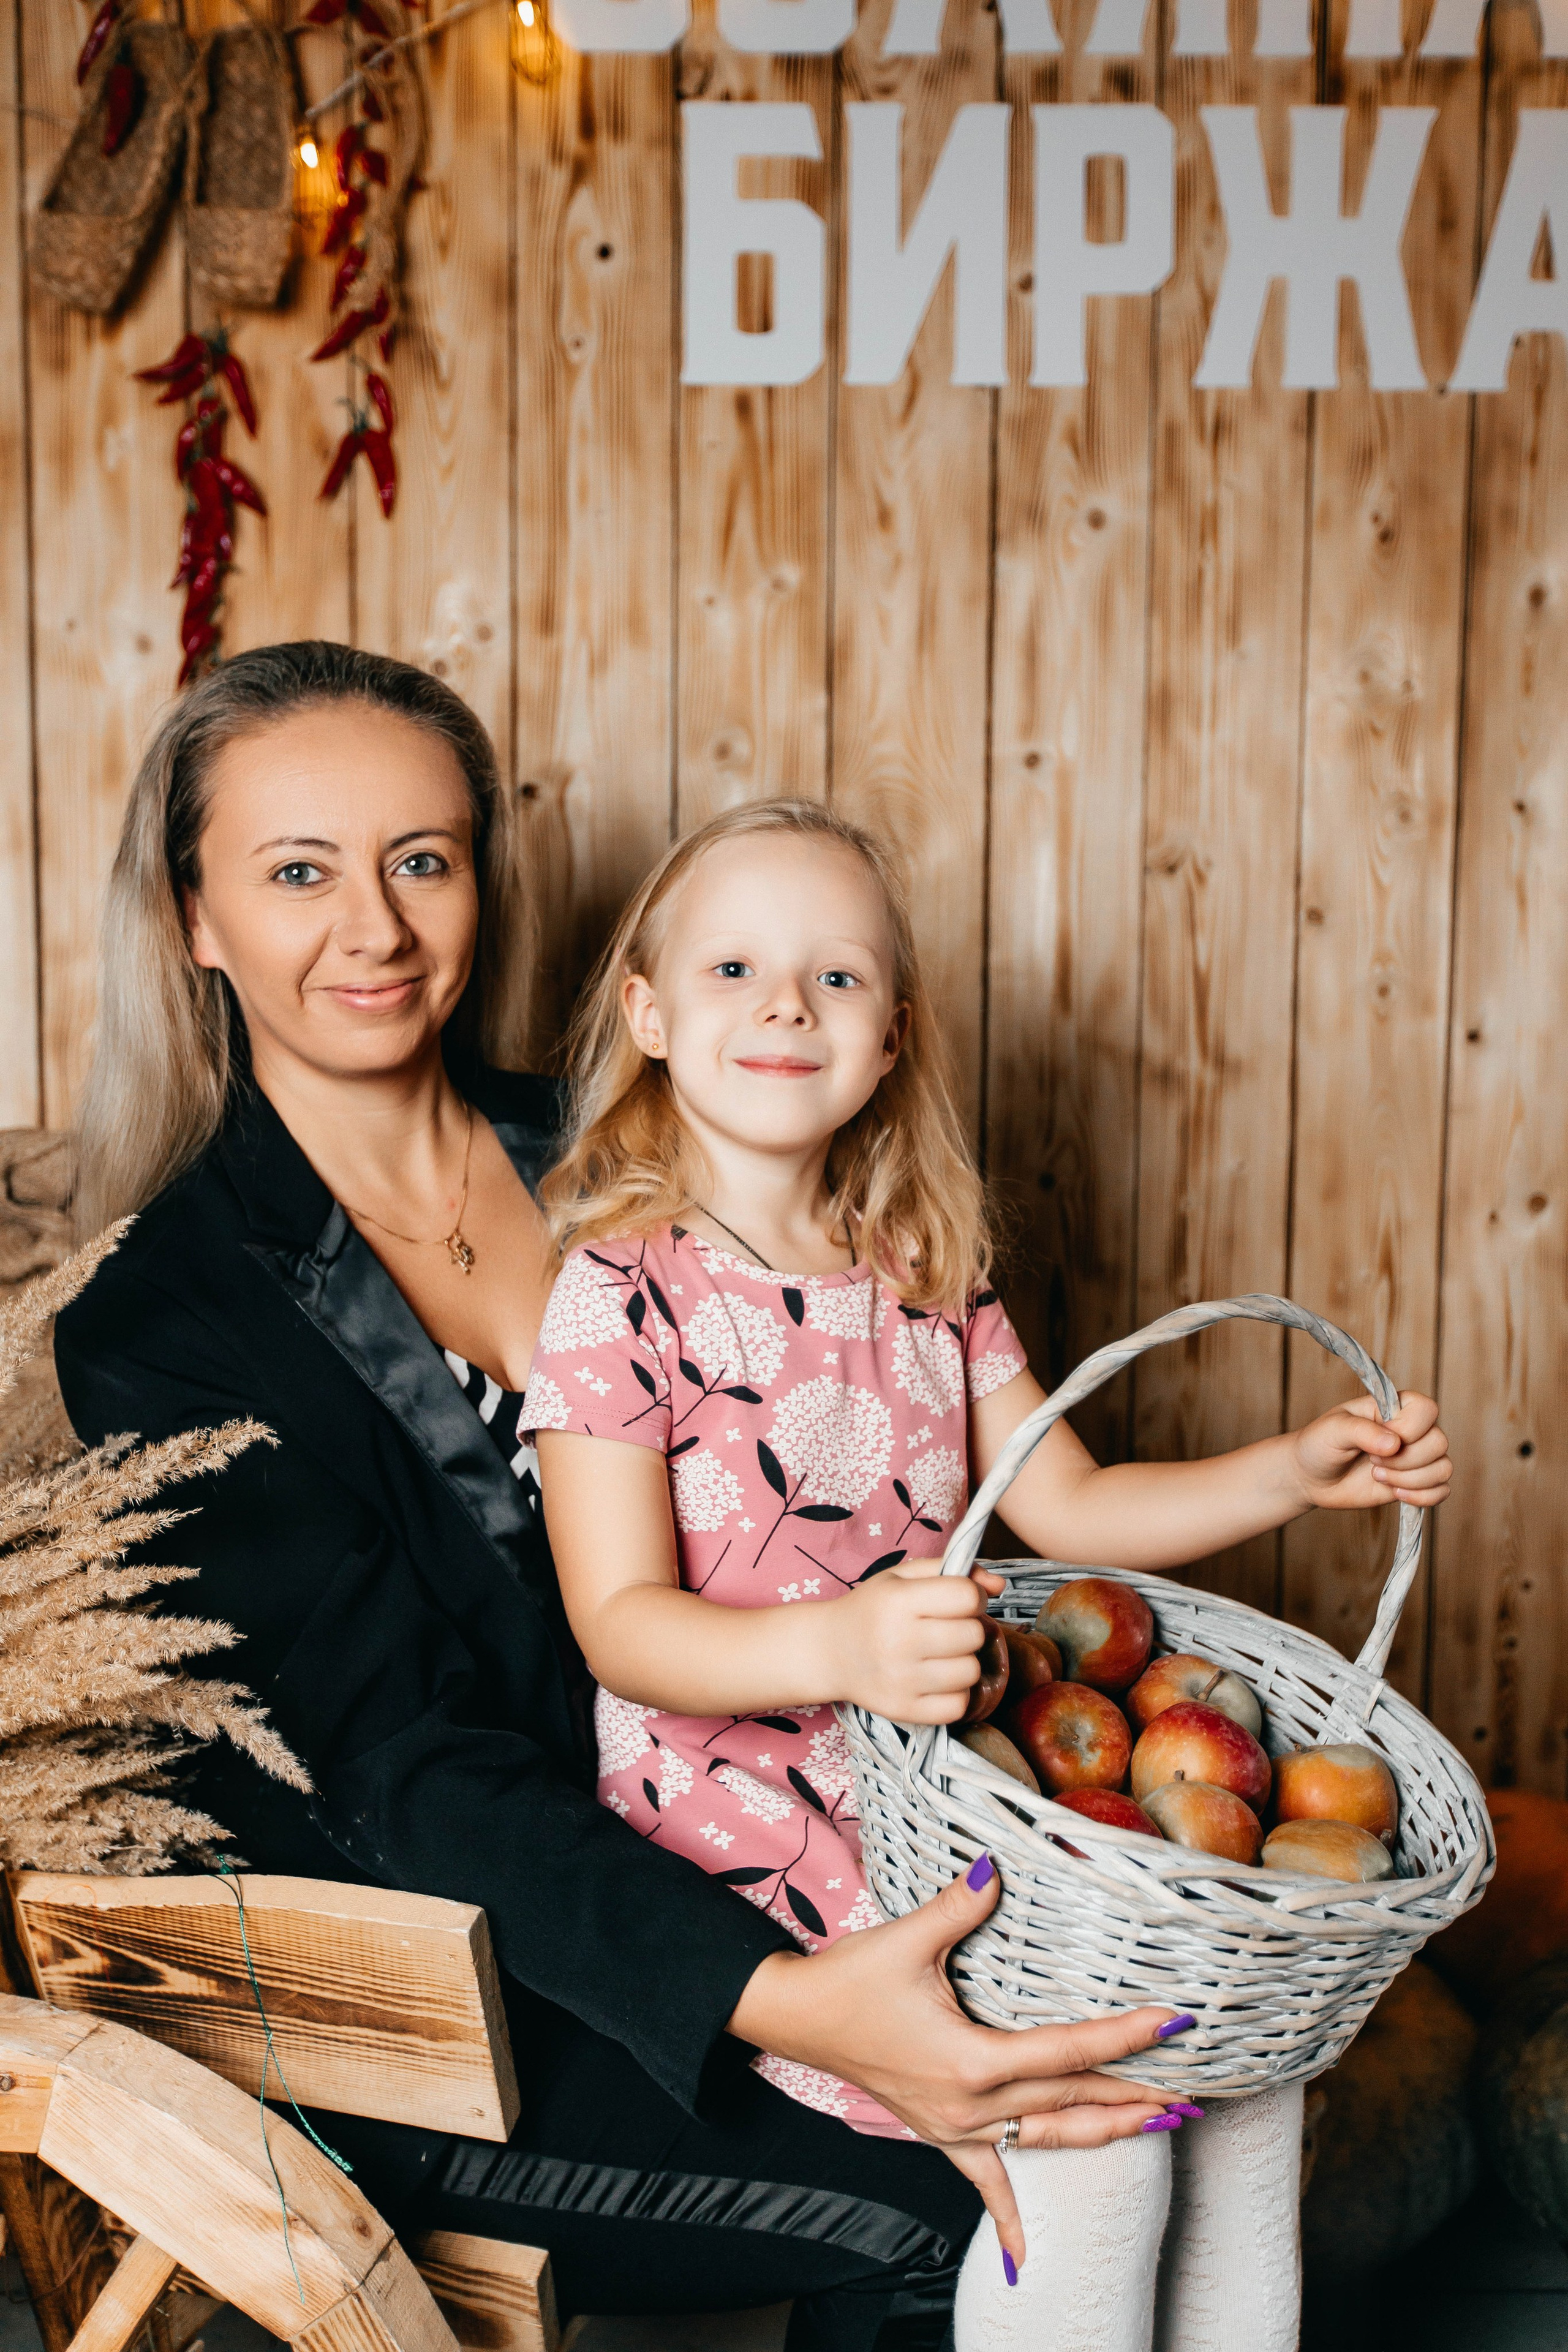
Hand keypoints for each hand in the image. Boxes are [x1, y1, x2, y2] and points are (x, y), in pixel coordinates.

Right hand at [728, 1857, 1181, 2270]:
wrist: (798, 2016)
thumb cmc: (853, 1978)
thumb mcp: (907, 1937)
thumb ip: (959, 1905)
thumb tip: (996, 1867)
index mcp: (973, 2059)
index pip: (1068, 2050)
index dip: (1124, 2036)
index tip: (1173, 2022)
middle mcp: (972, 2104)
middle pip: (1071, 2099)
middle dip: (1136, 2094)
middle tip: (1193, 2088)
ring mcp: (958, 2127)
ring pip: (1048, 2138)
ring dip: (1106, 2133)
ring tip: (1160, 2126)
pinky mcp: (941, 2134)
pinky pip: (984, 2183)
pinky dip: (1009, 2219)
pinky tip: (1025, 2261)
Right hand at [824, 1564, 1003, 1722]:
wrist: (829, 1651)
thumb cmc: (873, 1608)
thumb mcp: (904, 1577)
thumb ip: (953, 1571)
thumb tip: (999, 1586)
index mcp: (898, 1600)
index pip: (967, 1596)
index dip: (973, 1596)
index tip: (959, 1600)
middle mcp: (899, 1641)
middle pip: (973, 1635)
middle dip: (969, 1628)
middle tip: (948, 1627)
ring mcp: (901, 1680)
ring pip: (971, 1672)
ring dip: (964, 1661)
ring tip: (942, 1654)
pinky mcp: (904, 1710)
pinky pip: (959, 1705)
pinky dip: (956, 1692)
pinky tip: (938, 1679)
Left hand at [1292, 1390, 1451, 1512]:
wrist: (1311, 1477)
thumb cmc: (1320, 1444)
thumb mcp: (1333, 1430)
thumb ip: (1361, 1431)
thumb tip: (1394, 1444)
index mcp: (1395, 1407)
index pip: (1427, 1410)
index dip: (1407, 1429)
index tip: (1377, 1440)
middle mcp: (1412, 1430)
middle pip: (1439, 1443)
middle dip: (1404, 1461)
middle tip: (1372, 1462)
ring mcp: (1415, 1458)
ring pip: (1443, 1468)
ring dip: (1410, 1480)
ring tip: (1377, 1477)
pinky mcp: (1415, 1483)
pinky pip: (1442, 1490)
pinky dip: (1423, 1497)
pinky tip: (1395, 1494)